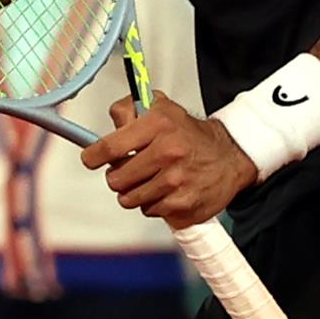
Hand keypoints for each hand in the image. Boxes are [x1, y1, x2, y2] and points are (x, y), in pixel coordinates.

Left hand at [81, 95, 256, 228]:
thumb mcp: (159, 107)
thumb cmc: (188, 133)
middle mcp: (168, 153)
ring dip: (133, 191)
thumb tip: (110, 125)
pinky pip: (150, 211)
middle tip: (127, 169)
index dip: (93, 156)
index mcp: (158, 125)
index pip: (110, 147)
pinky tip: (165, 190)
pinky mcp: (185, 206)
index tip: (91, 159)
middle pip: (116, 179)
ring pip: (129, 199)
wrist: (228, 157)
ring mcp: (177, 183)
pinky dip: (153, 203)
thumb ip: (128, 110)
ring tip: (148, 179)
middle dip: (116, 175)